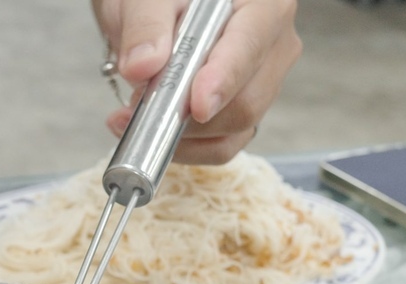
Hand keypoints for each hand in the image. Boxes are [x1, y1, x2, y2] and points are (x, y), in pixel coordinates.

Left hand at [93, 0, 300, 164]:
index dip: (224, 80)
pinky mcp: (241, 115)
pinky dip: (181, 147)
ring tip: (133, 111)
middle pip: (245, 102)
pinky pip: (220, 147)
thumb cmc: (159, 0)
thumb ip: (144, 26)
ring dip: (179, 134)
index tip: (198, 106)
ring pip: (232, 131)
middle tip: (137, 102)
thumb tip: (141, 68)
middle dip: (188, 114)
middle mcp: (272, 47)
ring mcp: (261, 85)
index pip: (250, 48)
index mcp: (263, 7)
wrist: (155, 15)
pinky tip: (148, 128)